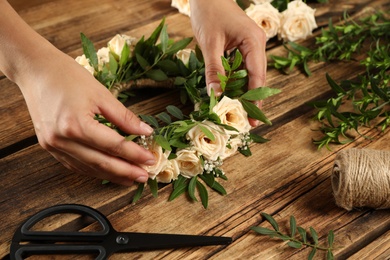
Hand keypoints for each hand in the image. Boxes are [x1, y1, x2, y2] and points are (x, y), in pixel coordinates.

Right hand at [0, 1, 155, 185]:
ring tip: (130, 178)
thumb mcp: (101, 94)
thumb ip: (124, 117)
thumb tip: (146, 131)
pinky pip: (75, 165)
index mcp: (76, 124)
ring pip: (88, 168)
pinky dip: (93, 170)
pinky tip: (107, 172)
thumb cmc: (68, 76)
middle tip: (144, 177)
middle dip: (126, 172)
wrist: (35, 70)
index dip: (135, 154)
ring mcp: (53, 145)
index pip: (114, 146)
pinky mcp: (49, 146)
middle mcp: (62, 140)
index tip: (151, 160)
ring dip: (111, 175)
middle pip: (101, 162)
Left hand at [190, 0, 266, 125]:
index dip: (254, 99)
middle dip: (251, 100)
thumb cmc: (209, 12)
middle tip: (247, 123)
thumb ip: (214, 71)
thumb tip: (216, 97)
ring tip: (238, 113)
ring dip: (243, 93)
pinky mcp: (242, 47)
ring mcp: (251, 46)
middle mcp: (257, 45)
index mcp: (254, 42)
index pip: (257, 76)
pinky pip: (242, 69)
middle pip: (257, 78)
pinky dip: (236, 83)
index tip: (252, 119)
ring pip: (249, 75)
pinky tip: (230, 96)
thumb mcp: (209, 44)